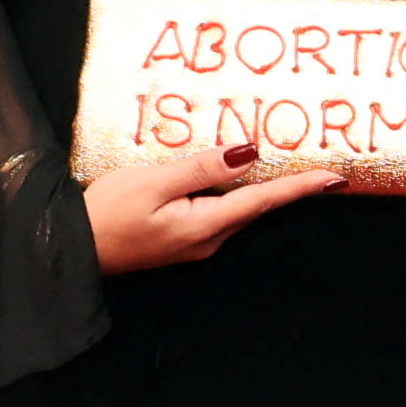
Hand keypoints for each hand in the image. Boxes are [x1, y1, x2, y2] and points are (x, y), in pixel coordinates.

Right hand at [86, 140, 340, 273]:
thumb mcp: (154, 183)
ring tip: (286, 168)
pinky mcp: (179, 241)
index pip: (264, 201)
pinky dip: (232, 194)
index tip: (335, 179)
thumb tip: (248, 155)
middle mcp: (208, 240)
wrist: (70, 251)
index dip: (301, 187)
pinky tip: (233, 179)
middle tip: (319, 168)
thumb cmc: (106, 214)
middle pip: (255, 206)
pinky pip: (216, 212)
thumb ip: (202, 168)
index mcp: (206, 226)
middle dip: (287, 187)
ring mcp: (193, 244)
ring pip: (236, 209)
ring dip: (259, 189)